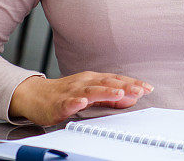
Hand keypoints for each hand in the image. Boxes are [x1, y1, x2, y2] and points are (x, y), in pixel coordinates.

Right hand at [9, 71, 152, 125]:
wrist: (35, 96)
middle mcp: (85, 82)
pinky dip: (75, 102)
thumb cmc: (66, 94)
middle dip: (125, 87)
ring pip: (91, 91)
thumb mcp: (91, 95)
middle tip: (140, 90)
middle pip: (108, 83)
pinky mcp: (59, 103)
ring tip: (119, 94)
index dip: (133, 83)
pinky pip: (68, 102)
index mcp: (94, 79)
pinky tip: (81, 103)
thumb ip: (111, 98)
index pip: (117, 80)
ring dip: (106, 92)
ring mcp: (72, 91)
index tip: (148, 88)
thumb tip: (131, 99)